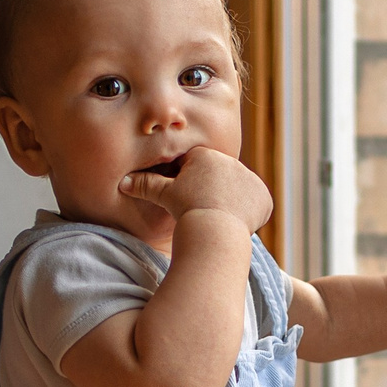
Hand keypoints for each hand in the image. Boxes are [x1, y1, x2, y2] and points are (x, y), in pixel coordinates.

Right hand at [120, 146, 271, 234]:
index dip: (190, 182)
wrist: (214, 229)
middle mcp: (232, 163)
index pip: (197, 165)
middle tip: (201, 212)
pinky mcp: (264, 198)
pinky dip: (248, 214)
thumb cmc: (186, 210)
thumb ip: (145, 185)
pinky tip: (235, 225)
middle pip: (219, 177)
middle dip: (212, 191)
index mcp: (207, 156)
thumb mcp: (163, 196)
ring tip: (217, 221)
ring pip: (238, 190)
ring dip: (230, 202)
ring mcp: (250, 180)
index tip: (186, 198)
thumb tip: (123, 182)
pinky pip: (256, 204)